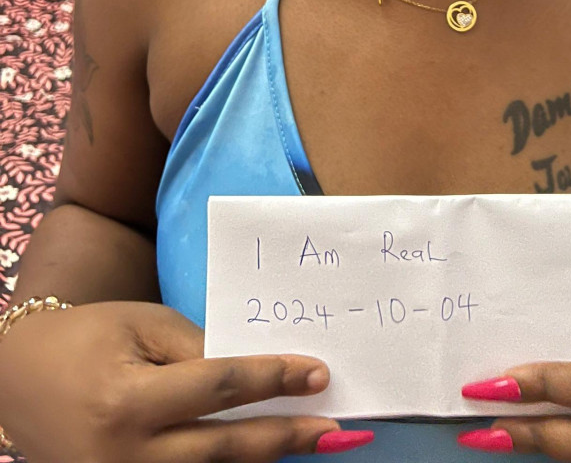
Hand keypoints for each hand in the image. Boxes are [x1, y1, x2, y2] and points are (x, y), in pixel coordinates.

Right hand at [0, 300, 373, 461]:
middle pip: (223, 450)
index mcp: (130, 403)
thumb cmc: (88, 338)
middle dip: (284, 437)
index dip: (273, 380)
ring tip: (310, 443)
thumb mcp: (144, 326)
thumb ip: (200, 351)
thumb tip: (258, 374)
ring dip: (262, 462)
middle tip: (334, 427)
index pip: (219, 388)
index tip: (317, 373)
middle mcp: (127, 457)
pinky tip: (262, 458)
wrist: (19, 381)